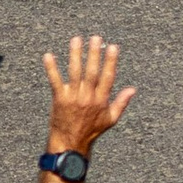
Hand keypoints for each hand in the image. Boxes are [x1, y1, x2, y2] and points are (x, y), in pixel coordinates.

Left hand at [42, 35, 134, 160]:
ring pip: (75, 73)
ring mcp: (73, 98)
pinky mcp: (59, 99)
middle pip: (92, 72)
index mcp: (101, 101)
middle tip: (95, 38)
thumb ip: (121, 103)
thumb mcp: (111, 119)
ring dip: (75, 55)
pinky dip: (51, 68)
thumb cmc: (91, 131)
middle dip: (94, 54)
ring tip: (76, 40)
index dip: (111, 62)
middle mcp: (88, 97)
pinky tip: (48, 55)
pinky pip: (55, 81)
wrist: (70, 144)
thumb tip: (133, 89)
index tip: (113, 47)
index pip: (108, 77)